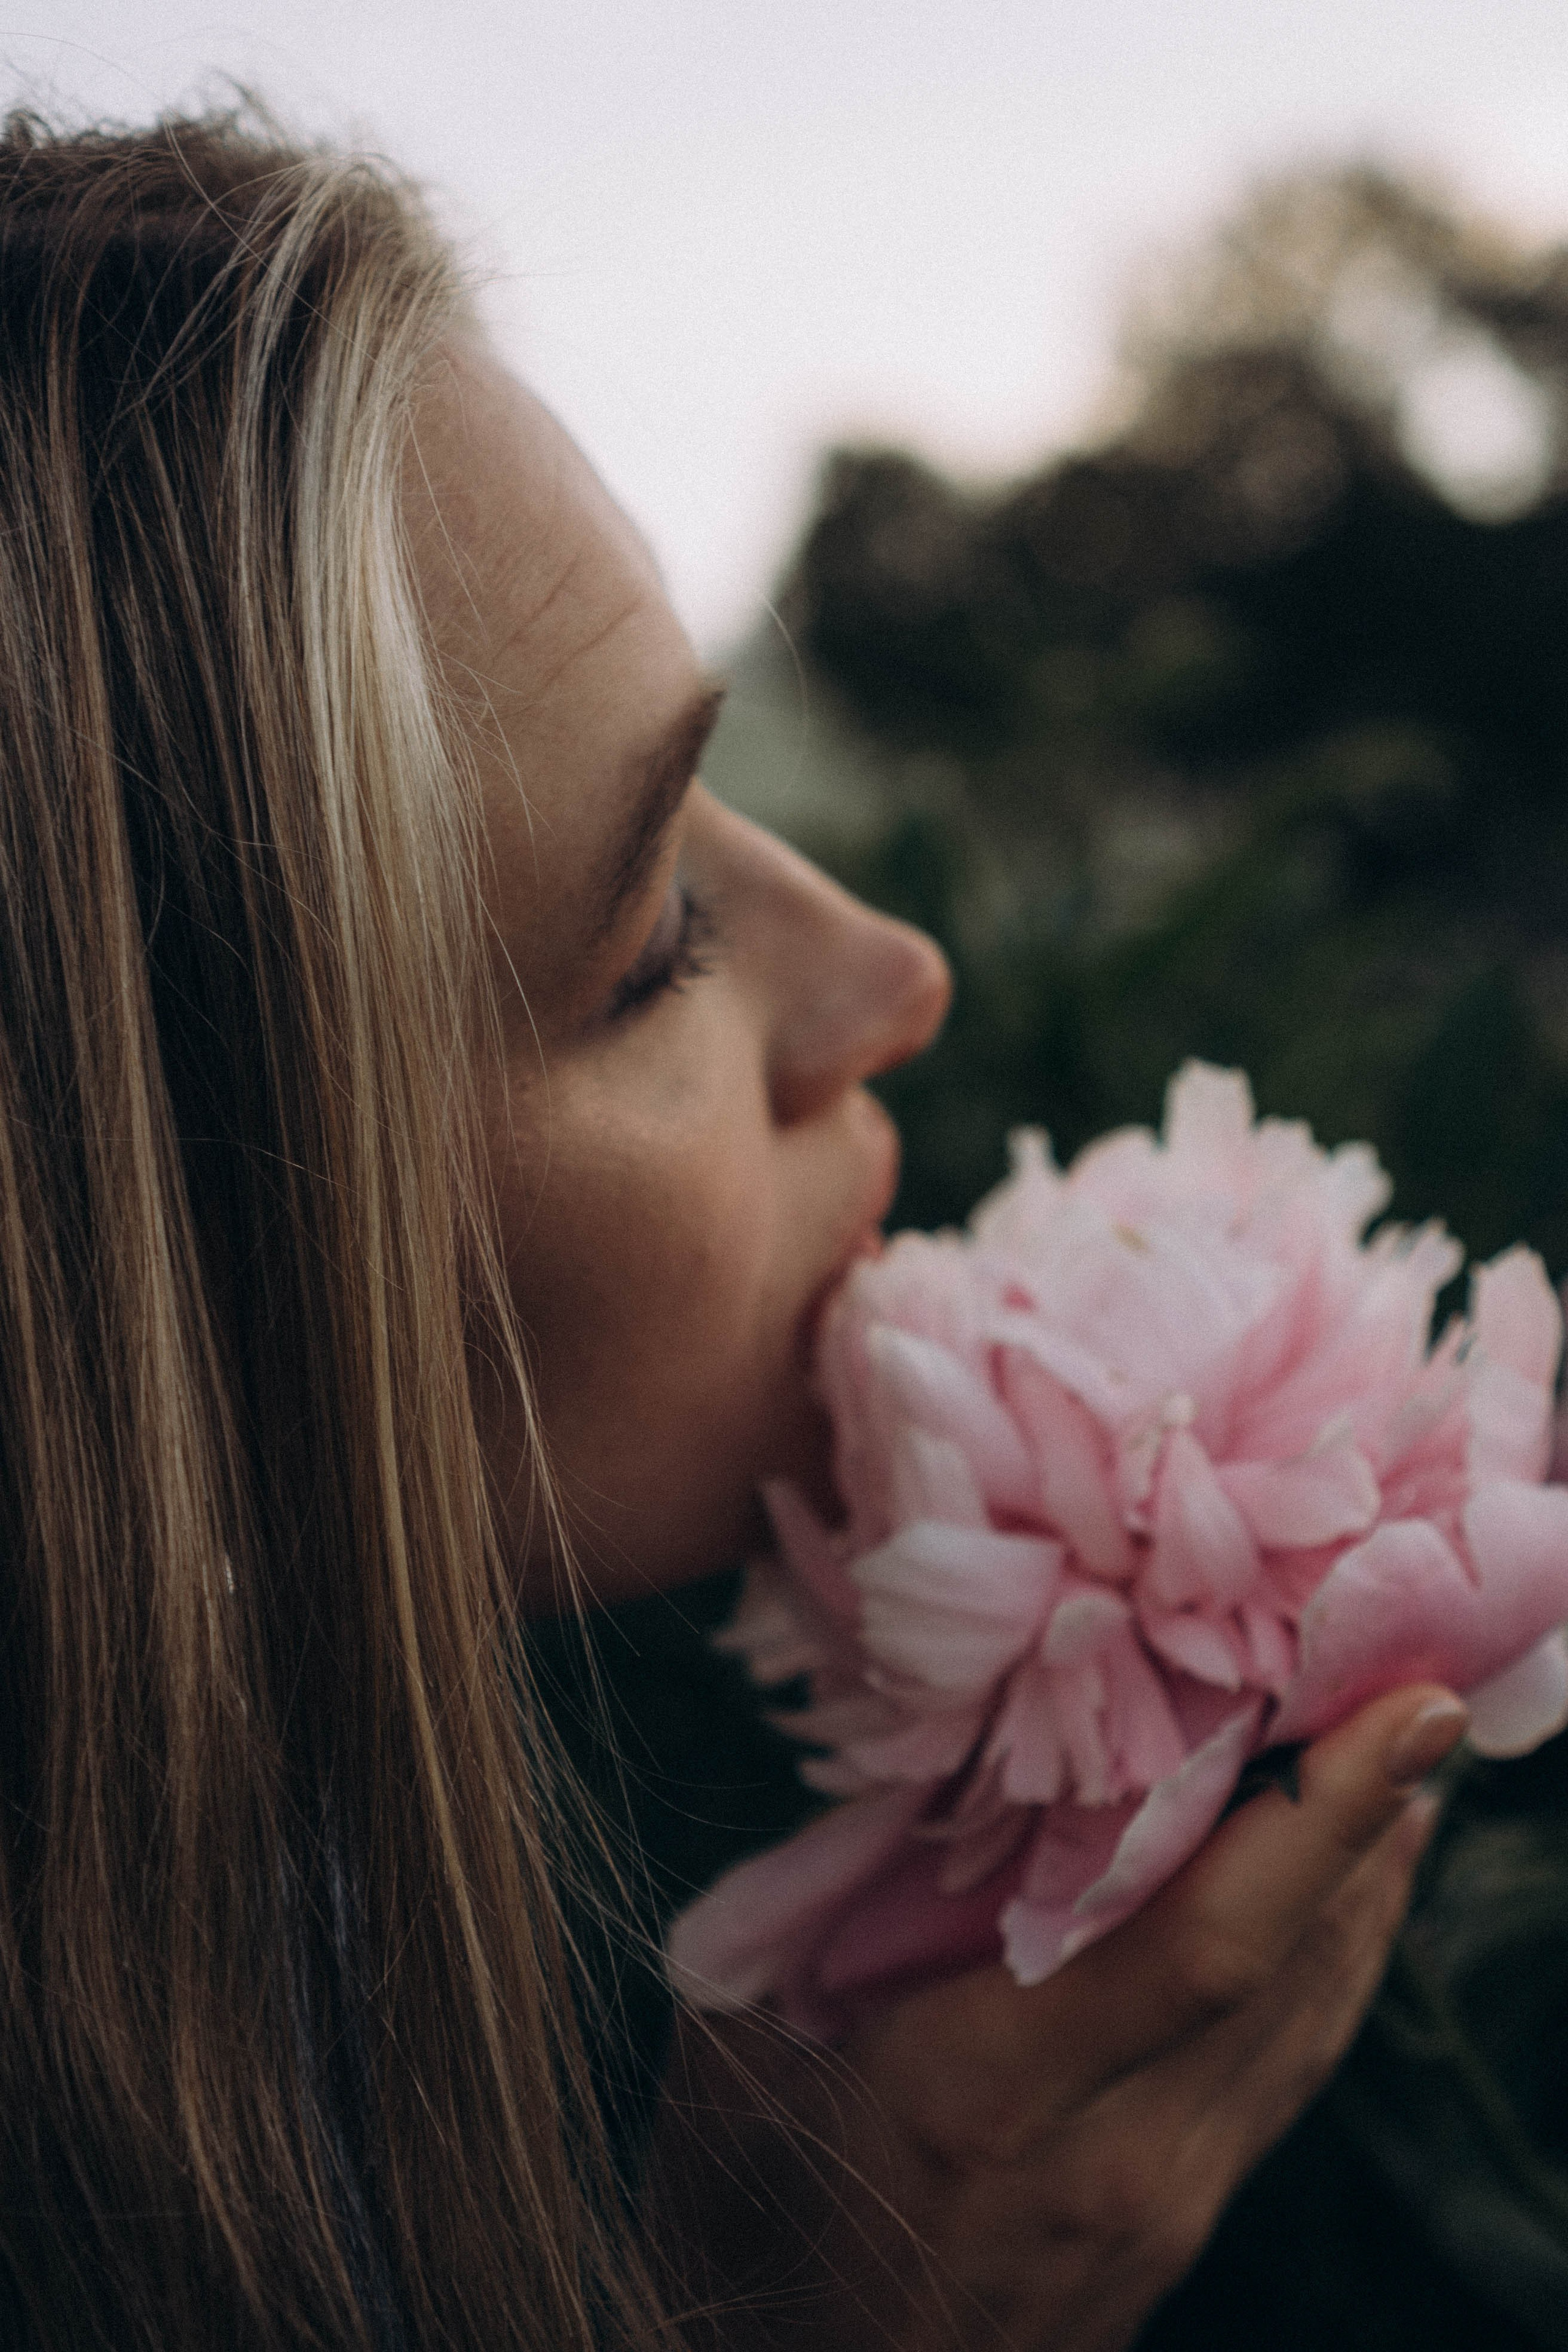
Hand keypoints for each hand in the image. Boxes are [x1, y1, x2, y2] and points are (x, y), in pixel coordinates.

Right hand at [648, 1682, 1467, 2350]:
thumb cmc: (737, 2216)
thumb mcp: (742, 2049)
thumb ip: (833, 1903)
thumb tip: (938, 1753)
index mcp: (988, 2088)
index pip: (1208, 1941)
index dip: (1325, 1819)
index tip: (1413, 1710)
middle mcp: (1111, 2151)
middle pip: (1293, 1970)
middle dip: (1372, 1819)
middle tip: (1415, 1670)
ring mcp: (1163, 2202)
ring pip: (1311, 2021)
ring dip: (1370, 1885)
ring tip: (1408, 1757)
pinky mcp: (1177, 2223)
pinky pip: (1286, 2072)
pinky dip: (1334, 1962)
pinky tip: (1353, 1893)